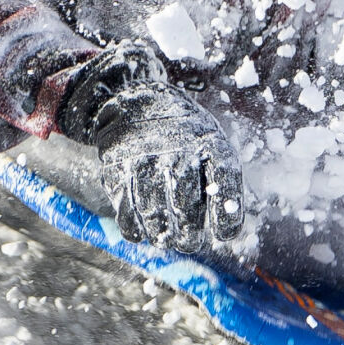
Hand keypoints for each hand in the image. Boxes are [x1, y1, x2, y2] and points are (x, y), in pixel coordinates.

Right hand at [60, 45, 244, 250]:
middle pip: (184, 203)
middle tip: (188, 242)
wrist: (138, 101)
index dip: (226, 215)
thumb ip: (218, 179)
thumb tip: (224, 230)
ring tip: (166, 239)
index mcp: (208, 141)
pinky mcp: (117, 167)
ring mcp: (144, 156)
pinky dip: (134, 227)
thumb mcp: (209, 141)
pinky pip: (125, 208)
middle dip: (188, 234)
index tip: (224, 235)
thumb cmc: (184, 134)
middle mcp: (176, 147)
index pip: (225, 180)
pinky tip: (142, 230)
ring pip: (153, 211)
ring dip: (161, 234)